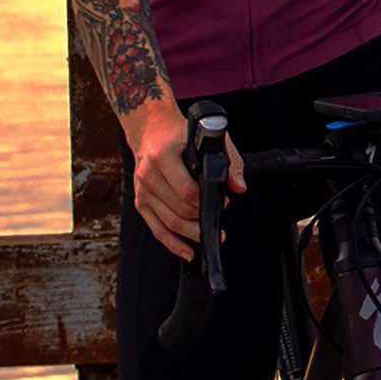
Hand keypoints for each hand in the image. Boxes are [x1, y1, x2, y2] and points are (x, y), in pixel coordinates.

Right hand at [124, 104, 246, 258]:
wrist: (151, 129)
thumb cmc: (181, 133)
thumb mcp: (210, 139)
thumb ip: (230, 161)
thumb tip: (239, 186)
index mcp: (163, 156)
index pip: (185, 190)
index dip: (205, 202)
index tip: (222, 203)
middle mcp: (148, 174)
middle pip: (177, 210)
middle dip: (200, 221)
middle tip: (219, 222)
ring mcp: (143, 189)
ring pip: (168, 222)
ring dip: (190, 234)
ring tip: (208, 237)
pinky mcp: (141, 200)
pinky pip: (156, 227)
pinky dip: (171, 243)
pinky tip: (186, 251)